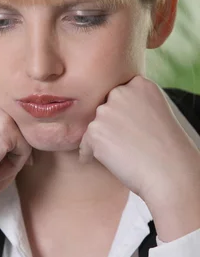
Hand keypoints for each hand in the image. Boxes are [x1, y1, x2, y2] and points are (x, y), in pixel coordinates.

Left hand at [78, 75, 199, 202]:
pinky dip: (92, 156)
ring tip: (121, 154)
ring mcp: (106, 111)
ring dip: (101, 141)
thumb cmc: (166, 148)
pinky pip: (85, 145)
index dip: (123, 115)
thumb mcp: (155, 113)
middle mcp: (121, 92)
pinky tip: (110, 162)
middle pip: (103, 110)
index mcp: (139, 84)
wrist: (170, 172)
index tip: (133, 130)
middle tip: (126, 144)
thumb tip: (108, 111)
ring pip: (94, 128)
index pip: (118, 96)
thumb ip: (134, 104)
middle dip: (110, 126)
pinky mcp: (95, 131)